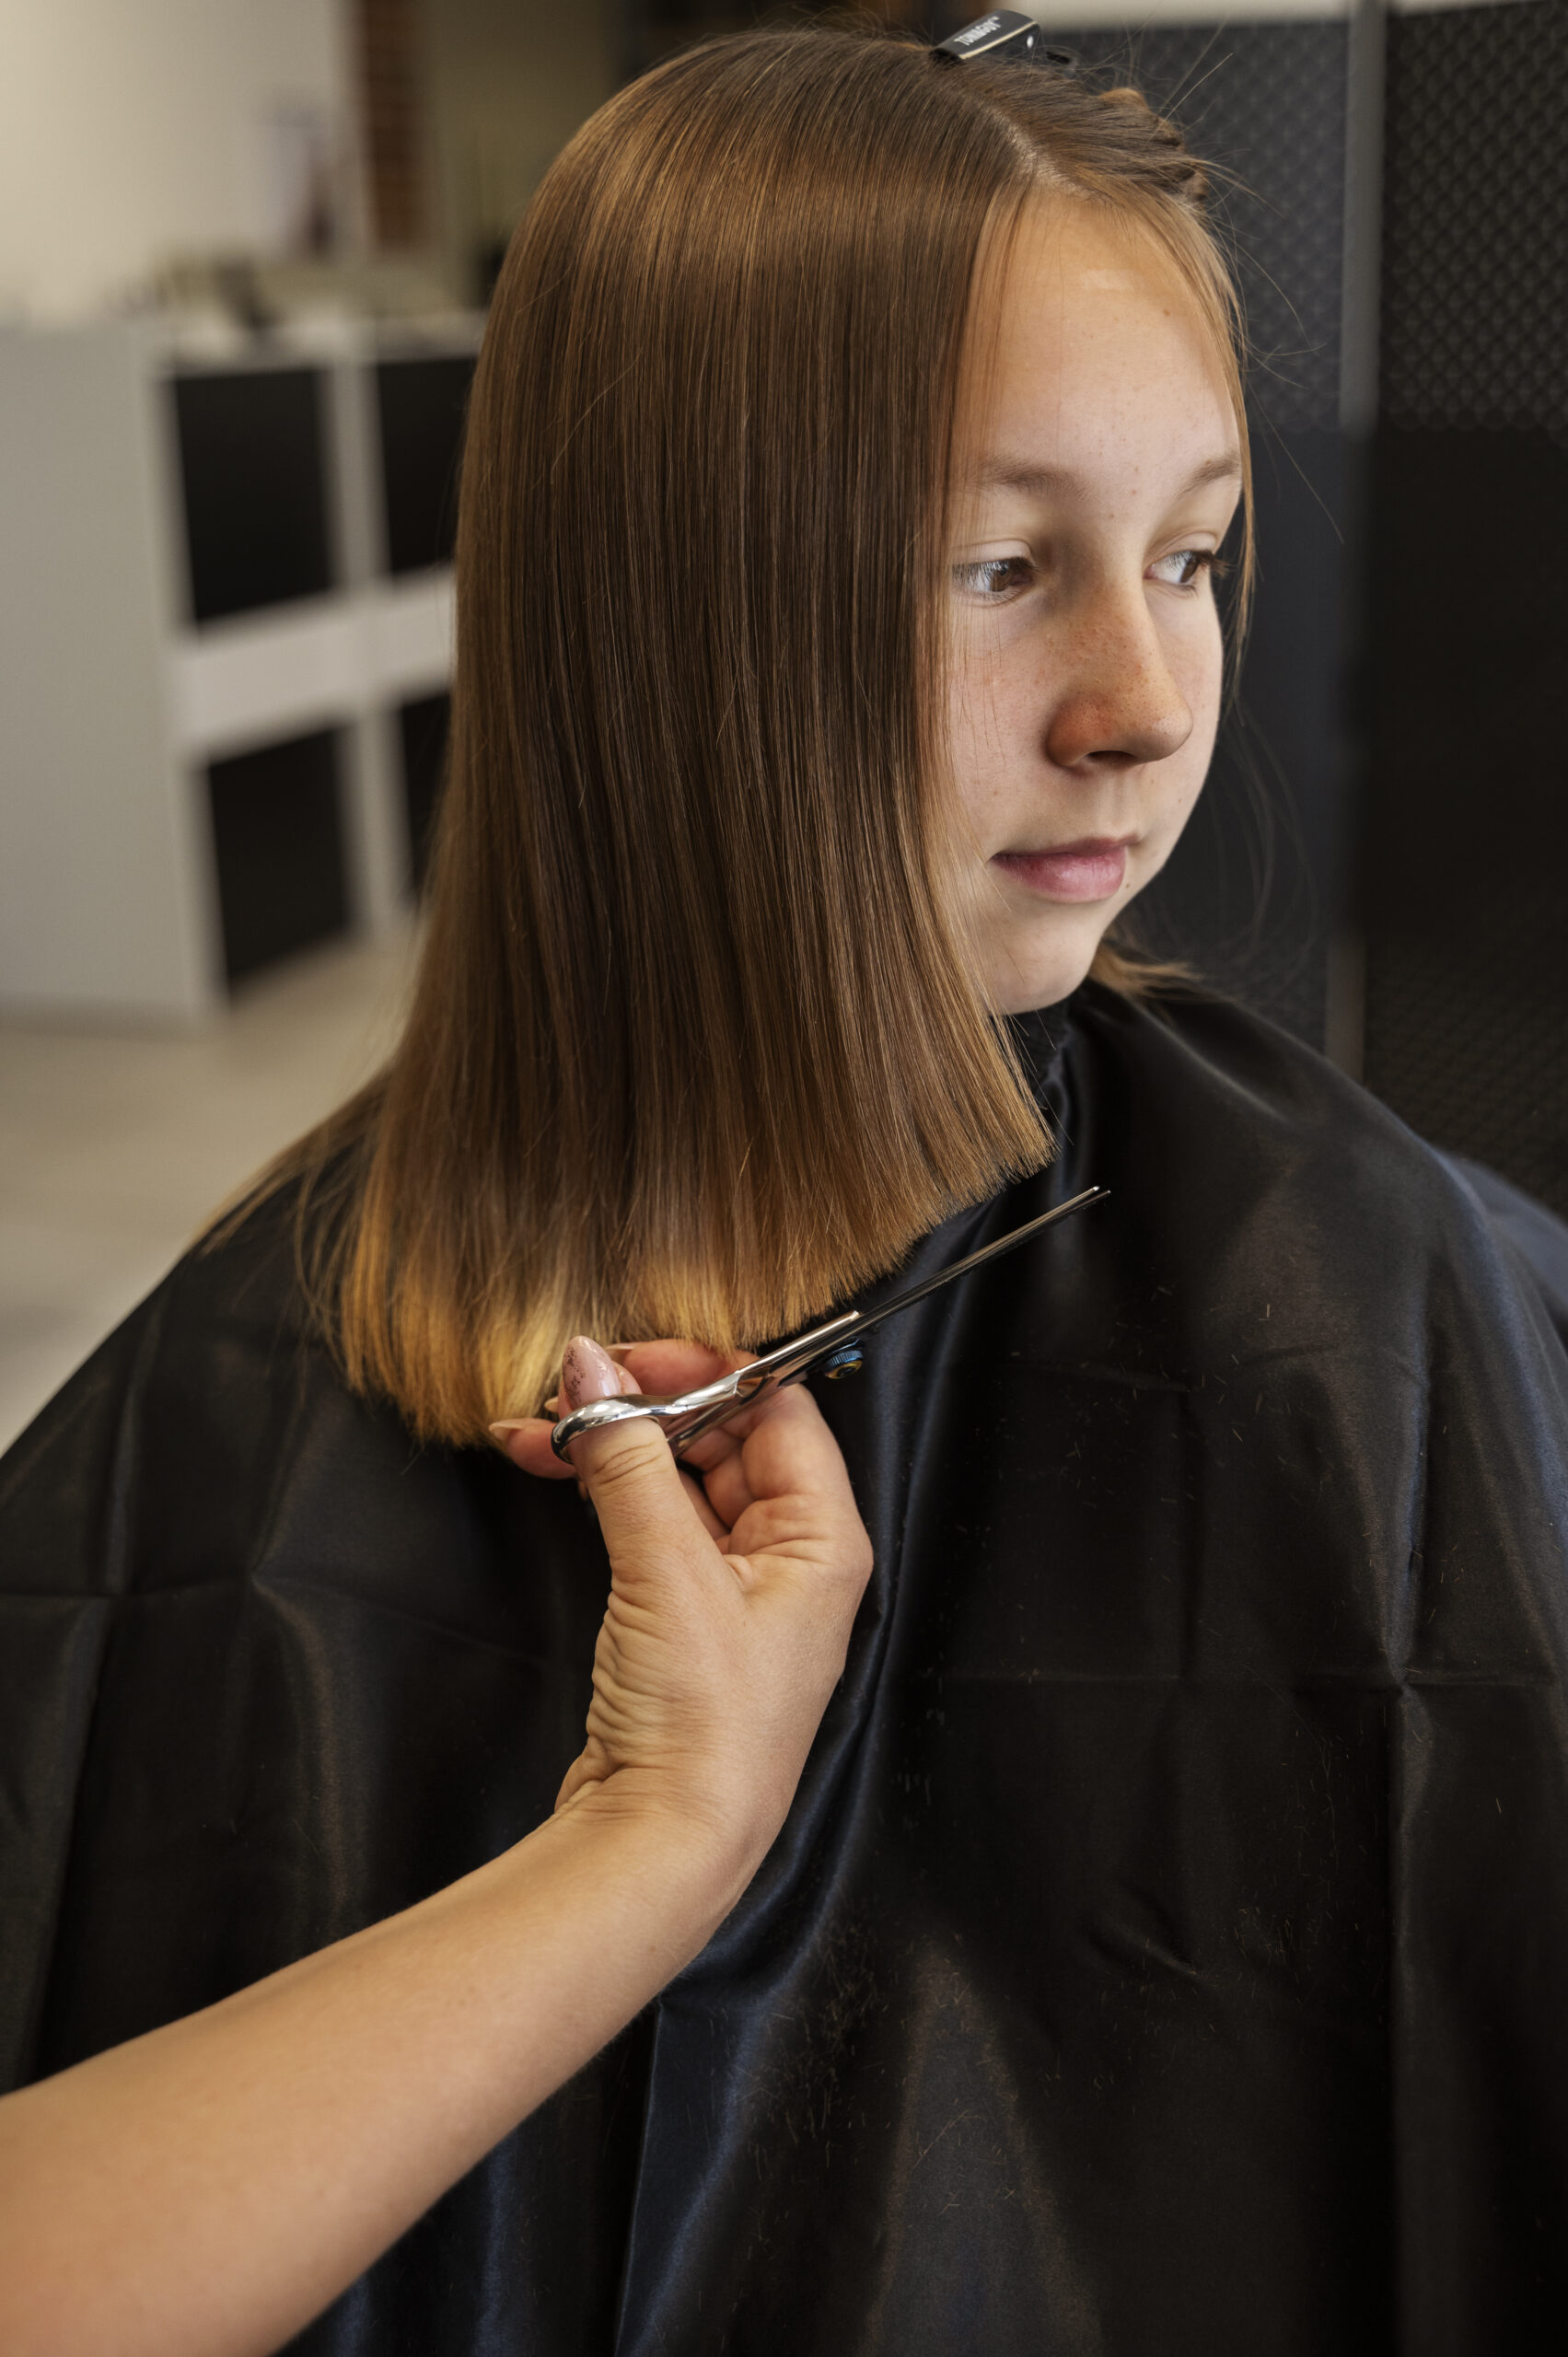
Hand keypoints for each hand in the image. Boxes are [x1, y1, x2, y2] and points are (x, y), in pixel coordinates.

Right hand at [493, 1338, 871, 1888]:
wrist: (663, 1846)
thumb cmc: (702, 1725)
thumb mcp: (665, 1570)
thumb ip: (625, 1457)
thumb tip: (590, 1366)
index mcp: (824, 1537)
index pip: (777, 1409)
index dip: (702, 1369)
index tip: (625, 1356)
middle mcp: (791, 1557)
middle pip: (722, 1438)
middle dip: (639, 1405)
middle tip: (567, 1387)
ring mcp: (736, 1589)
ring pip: (677, 1478)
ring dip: (609, 1446)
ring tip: (533, 1426)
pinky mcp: (684, 1617)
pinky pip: (651, 1523)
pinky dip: (602, 1491)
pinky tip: (550, 1467)